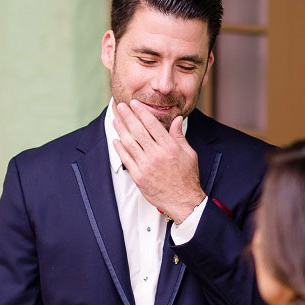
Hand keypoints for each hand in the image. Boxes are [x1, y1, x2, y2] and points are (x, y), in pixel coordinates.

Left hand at [111, 100, 204, 222]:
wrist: (183, 200)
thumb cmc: (187, 177)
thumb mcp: (189, 153)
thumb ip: (179, 136)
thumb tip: (177, 119)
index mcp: (169, 147)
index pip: (152, 124)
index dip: (141, 112)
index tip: (134, 103)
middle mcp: (156, 154)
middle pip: (138, 130)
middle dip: (128, 116)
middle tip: (121, 106)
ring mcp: (146, 166)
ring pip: (129, 143)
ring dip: (121, 130)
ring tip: (116, 120)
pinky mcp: (139, 176)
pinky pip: (126, 159)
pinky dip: (120, 148)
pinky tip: (116, 140)